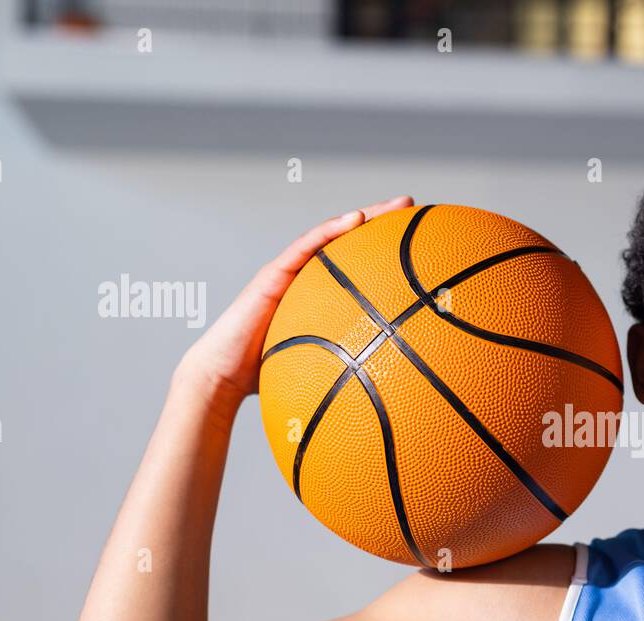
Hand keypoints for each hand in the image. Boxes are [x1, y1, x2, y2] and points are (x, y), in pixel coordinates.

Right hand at [173, 196, 414, 406]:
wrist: (224, 377)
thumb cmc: (270, 379)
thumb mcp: (323, 371)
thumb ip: (351, 370)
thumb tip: (396, 392)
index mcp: (320, 299)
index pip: (358, 267)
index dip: (386, 252)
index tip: (420, 243)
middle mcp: (307, 280)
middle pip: (351, 244)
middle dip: (384, 223)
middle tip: (415, 207)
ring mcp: (290, 273)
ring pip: (332, 235)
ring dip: (366, 215)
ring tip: (398, 204)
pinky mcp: (273, 274)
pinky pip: (306, 246)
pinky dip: (331, 230)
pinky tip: (357, 219)